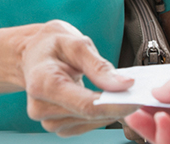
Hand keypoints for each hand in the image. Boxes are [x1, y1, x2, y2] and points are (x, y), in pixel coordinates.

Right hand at [22, 20, 138, 135]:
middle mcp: (40, 107)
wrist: (32, 55)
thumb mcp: (75, 43)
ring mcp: (47, 120)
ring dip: (108, 110)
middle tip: (135, 92)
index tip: (137, 100)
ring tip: (117, 92)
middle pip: (89, 115)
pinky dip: (99, 114)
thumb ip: (99, 66)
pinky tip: (103, 99)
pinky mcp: (56, 125)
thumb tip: (125, 85)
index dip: (115, 106)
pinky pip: (86, 125)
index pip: (86, 105)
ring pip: (90, 122)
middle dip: (115, 106)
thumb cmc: (51, 45)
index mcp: (42, 83)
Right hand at [124, 66, 169, 143]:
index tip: (139, 100)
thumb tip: (154, 93)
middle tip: (131, 111)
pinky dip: (161, 136)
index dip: (158, 104)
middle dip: (147, 118)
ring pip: (166, 139)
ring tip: (141, 115)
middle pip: (169, 125)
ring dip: (150, 127)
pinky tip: (161, 123)